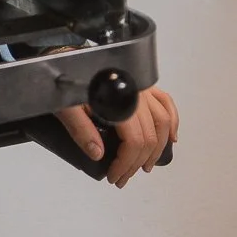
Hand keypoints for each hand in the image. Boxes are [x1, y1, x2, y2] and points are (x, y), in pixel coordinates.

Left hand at [55, 86, 178, 187]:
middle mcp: (134, 91)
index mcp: (117, 97)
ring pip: (162, 121)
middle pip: (149, 135)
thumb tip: (98, 154)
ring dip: (158, 148)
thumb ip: (80, 129)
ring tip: (145, 165)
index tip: (114, 176)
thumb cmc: (65, 80)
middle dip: (138, 162)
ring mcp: (140, 86)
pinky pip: (165, 101)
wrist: (64, 59)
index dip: (126, 164)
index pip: (134, 140)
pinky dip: (172, 120)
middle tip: (123, 177)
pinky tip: (172, 137)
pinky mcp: (141, 82)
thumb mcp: (65, 106)